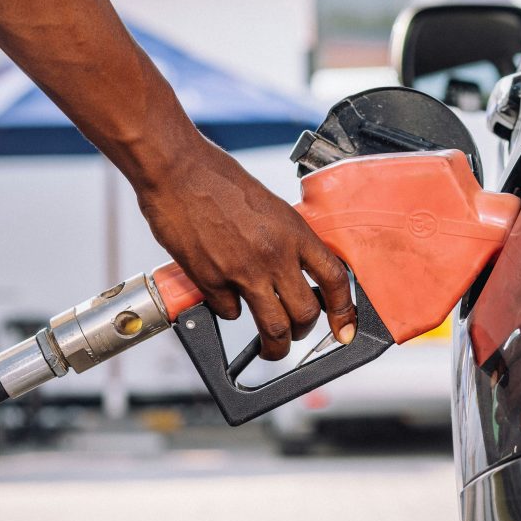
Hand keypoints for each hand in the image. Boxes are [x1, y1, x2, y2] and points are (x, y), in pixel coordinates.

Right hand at [137, 136, 355, 359]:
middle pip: (305, 313)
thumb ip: (284, 240)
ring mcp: (243, 271)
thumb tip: (294, 271)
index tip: (343, 328)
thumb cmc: (218, 180)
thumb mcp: (269, 207)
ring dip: (274, 346)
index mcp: (294, 232)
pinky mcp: (211, 281)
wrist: (177, 171)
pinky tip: (223, 295)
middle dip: (303, 333)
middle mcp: (274, 254)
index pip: (335, 279)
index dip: (343, 311)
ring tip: (270, 349)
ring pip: (273, 327)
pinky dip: (229, 311)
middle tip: (296, 334)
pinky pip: (229, 313)